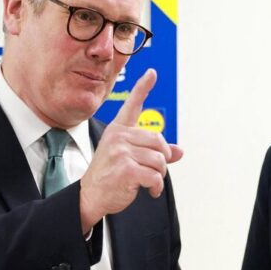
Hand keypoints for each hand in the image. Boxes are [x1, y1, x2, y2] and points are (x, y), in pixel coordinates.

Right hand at [79, 69, 182, 232]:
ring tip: (149, 182)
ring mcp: (121, 152)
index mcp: (119, 130)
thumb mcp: (129, 158)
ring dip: (160, 175)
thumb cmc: (111, 175)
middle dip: (162, 159)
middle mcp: (119, 136)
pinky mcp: (126, 169)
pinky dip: (156, 187)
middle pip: (159, 141)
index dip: (143, 87)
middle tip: (155, 171)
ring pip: (160, 160)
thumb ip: (154, 152)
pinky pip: (155, 176)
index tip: (152, 73)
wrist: (91, 196)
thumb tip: (180, 152)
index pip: (132, 105)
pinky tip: (150, 191)